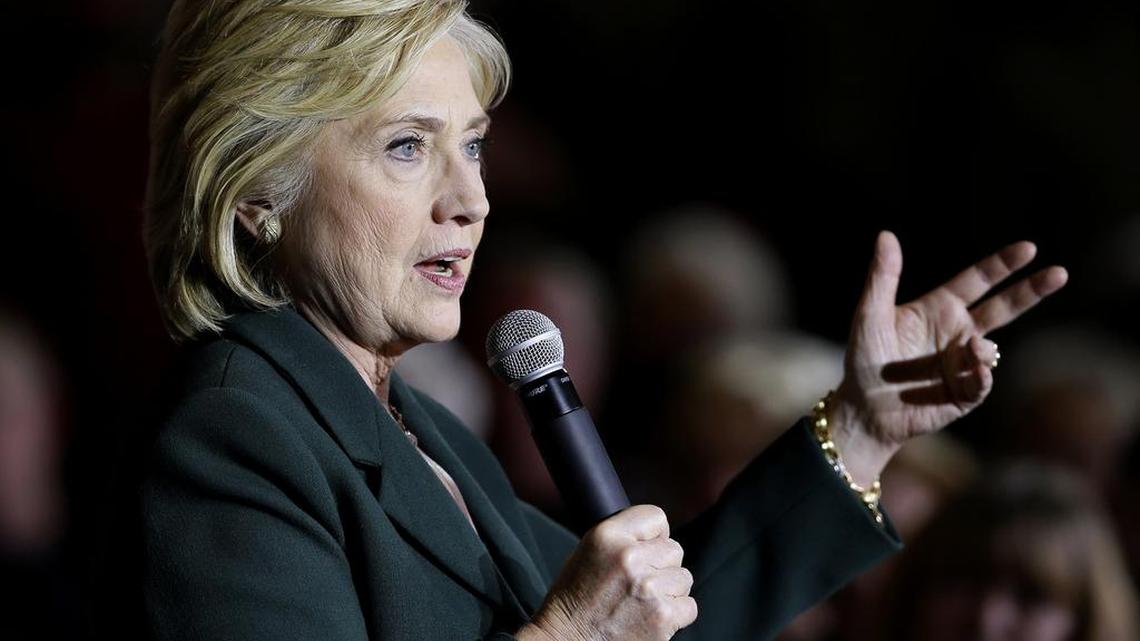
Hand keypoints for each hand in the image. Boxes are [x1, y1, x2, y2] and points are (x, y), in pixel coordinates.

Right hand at [516, 505, 697, 640]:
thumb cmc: (574, 600)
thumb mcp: (587, 552)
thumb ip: (622, 538)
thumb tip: (658, 537)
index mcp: (607, 536)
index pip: (656, 517)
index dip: (654, 535)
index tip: (648, 549)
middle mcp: (629, 557)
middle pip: (674, 549)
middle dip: (662, 565)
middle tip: (639, 583)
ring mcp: (648, 587)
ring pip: (684, 577)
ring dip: (669, 590)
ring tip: (642, 602)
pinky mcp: (662, 616)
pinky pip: (688, 606)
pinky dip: (675, 614)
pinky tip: (651, 617)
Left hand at [829, 231, 1067, 483]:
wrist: (863, 409)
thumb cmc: (864, 359)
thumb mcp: (869, 314)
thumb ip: (882, 277)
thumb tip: (886, 235)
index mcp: (939, 309)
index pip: (977, 281)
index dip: (1002, 265)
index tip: (1029, 248)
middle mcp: (957, 333)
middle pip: (1002, 307)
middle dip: (1031, 290)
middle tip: (1060, 272)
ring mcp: (964, 363)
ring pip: (991, 349)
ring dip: (984, 349)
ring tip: (971, 350)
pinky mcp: (965, 393)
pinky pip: (983, 382)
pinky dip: (982, 376)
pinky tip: (977, 371)